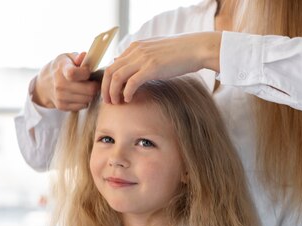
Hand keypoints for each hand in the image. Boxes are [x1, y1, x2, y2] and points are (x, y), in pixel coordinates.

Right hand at [32, 52, 99, 110]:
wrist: (44, 84)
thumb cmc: (60, 68)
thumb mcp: (66, 58)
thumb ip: (77, 57)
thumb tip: (84, 56)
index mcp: (61, 69)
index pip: (74, 74)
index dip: (86, 72)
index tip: (87, 71)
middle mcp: (59, 84)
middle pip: (89, 89)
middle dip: (95, 85)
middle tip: (92, 81)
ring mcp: (60, 97)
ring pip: (88, 99)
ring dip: (90, 94)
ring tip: (85, 87)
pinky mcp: (62, 106)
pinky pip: (83, 106)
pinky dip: (84, 101)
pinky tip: (79, 94)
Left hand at [101, 32, 221, 103]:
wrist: (196, 48)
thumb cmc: (178, 52)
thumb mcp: (154, 50)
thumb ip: (139, 56)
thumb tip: (123, 62)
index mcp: (135, 46)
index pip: (113, 64)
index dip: (107, 81)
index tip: (110, 93)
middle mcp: (136, 51)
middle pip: (110, 71)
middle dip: (106, 88)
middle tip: (108, 101)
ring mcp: (143, 58)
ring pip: (117, 77)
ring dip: (113, 92)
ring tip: (117, 103)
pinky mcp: (152, 67)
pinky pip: (131, 82)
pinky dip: (127, 93)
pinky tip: (129, 100)